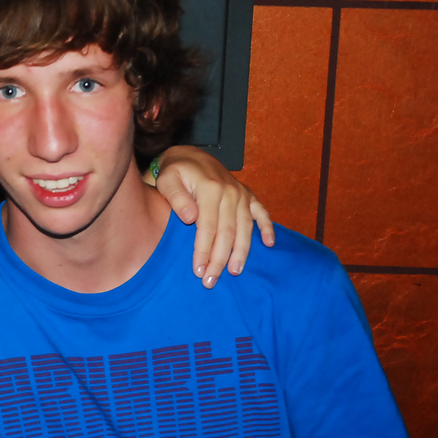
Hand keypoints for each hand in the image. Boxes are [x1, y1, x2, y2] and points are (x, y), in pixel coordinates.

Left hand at [150, 145, 273, 287]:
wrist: (189, 155)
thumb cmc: (174, 172)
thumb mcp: (167, 180)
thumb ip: (176, 198)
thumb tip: (191, 219)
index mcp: (210, 190)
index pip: (208, 228)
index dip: (204, 251)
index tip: (198, 271)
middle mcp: (230, 192)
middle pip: (227, 233)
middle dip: (220, 259)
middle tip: (211, 281)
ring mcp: (241, 194)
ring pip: (245, 228)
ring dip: (241, 252)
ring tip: (235, 272)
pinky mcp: (247, 194)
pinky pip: (261, 212)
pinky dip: (268, 228)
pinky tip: (269, 244)